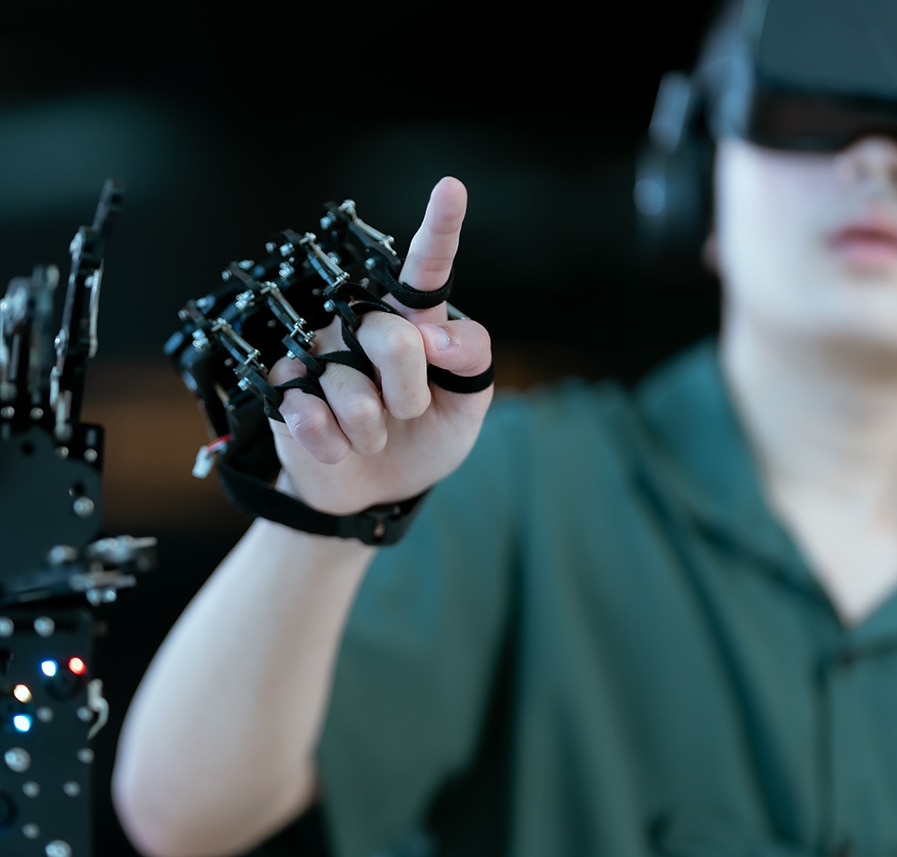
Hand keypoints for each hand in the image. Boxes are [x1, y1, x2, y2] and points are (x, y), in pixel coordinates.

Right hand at [267, 176, 493, 515]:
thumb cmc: (425, 436)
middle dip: (410, 393)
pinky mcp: (284, 389)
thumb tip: (431, 336)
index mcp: (411, 321)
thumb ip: (471, 359)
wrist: (376, 488)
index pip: (426, 270)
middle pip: (394, 339)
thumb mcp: (469, 405)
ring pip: (353, 390)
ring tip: (372, 435)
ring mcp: (319, 354)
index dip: (439, 230)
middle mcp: (360, 324)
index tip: (451, 188)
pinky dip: (333, 445)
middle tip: (407, 412)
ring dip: (372, 431)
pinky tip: (337, 447)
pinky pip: (309, 415)